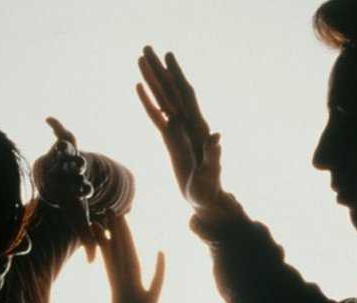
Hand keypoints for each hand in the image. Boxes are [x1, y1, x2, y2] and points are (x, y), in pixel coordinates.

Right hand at [43, 117, 96, 261]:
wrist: (68, 180)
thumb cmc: (72, 202)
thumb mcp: (78, 219)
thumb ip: (86, 239)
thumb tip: (92, 262)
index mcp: (80, 187)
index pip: (84, 188)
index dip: (83, 189)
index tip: (83, 191)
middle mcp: (76, 171)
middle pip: (78, 168)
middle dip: (76, 168)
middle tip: (77, 166)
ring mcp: (70, 156)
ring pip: (70, 151)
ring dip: (66, 148)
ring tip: (63, 145)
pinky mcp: (63, 144)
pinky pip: (61, 132)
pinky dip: (56, 125)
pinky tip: (49, 120)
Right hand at [94, 211, 164, 302]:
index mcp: (118, 296)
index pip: (112, 263)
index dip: (109, 243)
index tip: (104, 225)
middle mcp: (123, 293)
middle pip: (118, 257)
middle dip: (115, 233)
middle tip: (110, 210)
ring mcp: (134, 299)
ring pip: (128, 263)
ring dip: (125, 241)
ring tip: (120, 220)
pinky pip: (153, 285)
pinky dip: (158, 270)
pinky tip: (160, 252)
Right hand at [136, 46, 240, 224]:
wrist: (205, 201)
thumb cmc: (209, 190)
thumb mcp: (211, 173)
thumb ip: (214, 154)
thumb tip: (216, 136)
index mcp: (197, 128)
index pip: (185, 95)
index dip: (177, 75)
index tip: (168, 56)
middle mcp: (188, 124)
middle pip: (171, 91)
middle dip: (159, 69)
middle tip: (147, 48)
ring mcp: (178, 130)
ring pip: (163, 99)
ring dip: (152, 79)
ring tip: (141, 59)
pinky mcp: (170, 139)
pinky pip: (157, 115)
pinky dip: (148, 101)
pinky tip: (140, 88)